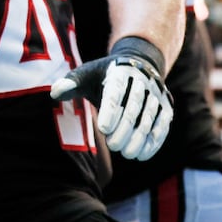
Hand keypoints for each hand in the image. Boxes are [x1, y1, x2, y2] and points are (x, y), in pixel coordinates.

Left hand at [50, 39, 171, 161]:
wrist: (137, 66)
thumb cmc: (104, 77)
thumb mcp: (86, 75)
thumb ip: (72, 84)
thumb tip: (55, 93)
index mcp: (120, 71)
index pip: (116, 92)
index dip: (111, 110)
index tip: (103, 129)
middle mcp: (143, 81)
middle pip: (135, 107)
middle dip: (125, 128)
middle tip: (113, 146)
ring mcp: (157, 94)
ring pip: (150, 117)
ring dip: (140, 137)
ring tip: (127, 154)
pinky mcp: (166, 107)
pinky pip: (162, 125)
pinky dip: (154, 141)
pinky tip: (142, 155)